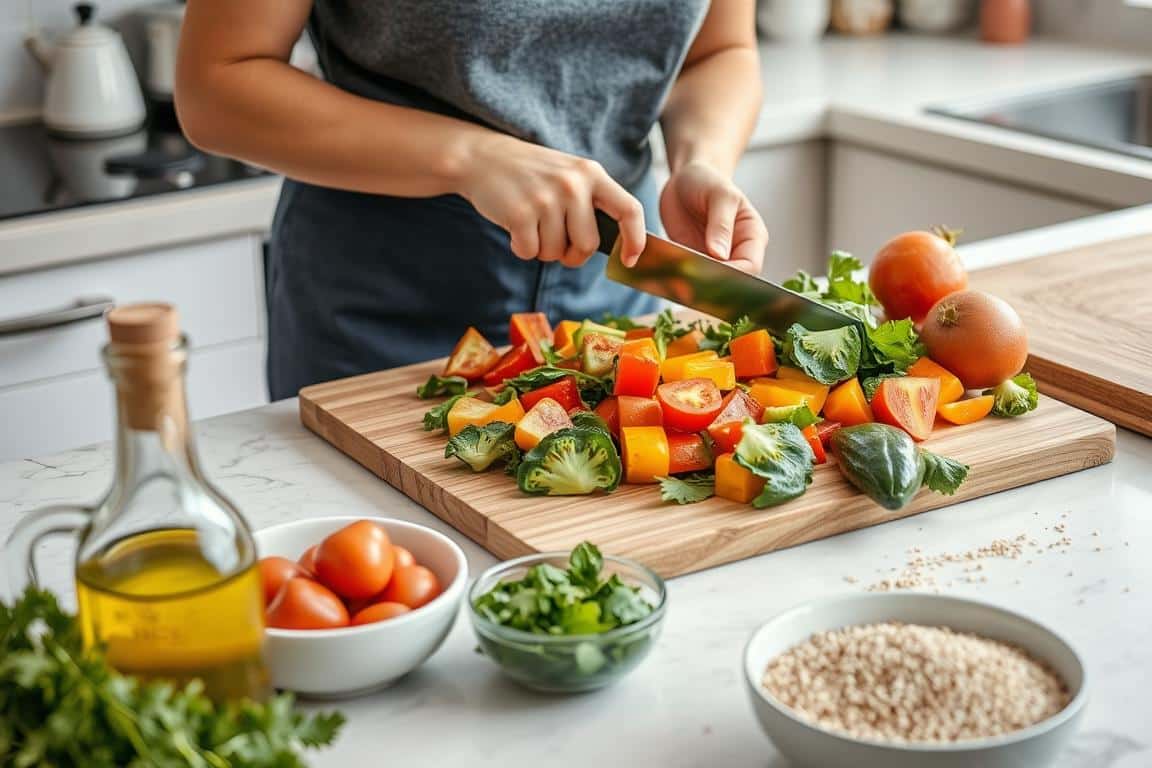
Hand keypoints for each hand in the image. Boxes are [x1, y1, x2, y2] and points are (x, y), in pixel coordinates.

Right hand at [458, 133, 646, 267]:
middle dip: (572, 254)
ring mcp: (546, 198)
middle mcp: (573, 184)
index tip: (630, 260)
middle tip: (557, 241)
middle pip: (587, 245)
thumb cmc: (532, 175)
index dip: (635, 240)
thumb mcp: (569, 176)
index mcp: (592, 174)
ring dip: (542, 249)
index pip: (629, 210)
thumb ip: (593, 204)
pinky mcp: (520, 213)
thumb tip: (620, 249)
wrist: (482, 157)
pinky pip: (530, 252)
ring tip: (531, 223)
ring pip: (556, 253)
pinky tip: (515, 227)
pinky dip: (521, 248)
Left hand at [659, 162, 767, 273]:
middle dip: (713, 284)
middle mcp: (737, 252)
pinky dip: (679, 279)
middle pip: (732, 281)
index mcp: (752, 236)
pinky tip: (667, 278)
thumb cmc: (708, 180)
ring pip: (710, 283)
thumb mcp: (719, 195)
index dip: (734, 275)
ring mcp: (715, 259)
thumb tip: (720, 255)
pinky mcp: (694, 260)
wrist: (685, 179)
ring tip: (675, 282)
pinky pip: (689, 276)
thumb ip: (721, 224)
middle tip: (689, 283)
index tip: (710, 274)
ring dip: (694, 285)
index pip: (751, 267)